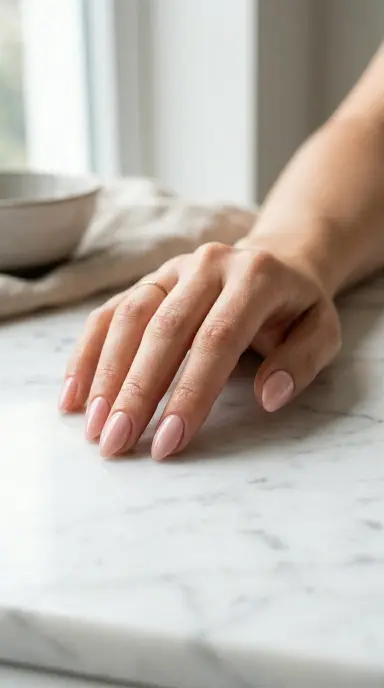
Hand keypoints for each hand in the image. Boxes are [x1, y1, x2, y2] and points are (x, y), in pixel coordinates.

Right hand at [59, 241, 340, 459]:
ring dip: (106, 375)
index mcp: (254, 277)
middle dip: (136, 391)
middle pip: (163, 330)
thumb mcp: (322, 330)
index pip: (215, 339)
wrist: (274, 260)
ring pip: (128, 318)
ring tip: (93, 426)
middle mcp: (207, 266)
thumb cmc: (295, 307)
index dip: (190, 392)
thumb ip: (302, 362)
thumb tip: (269, 396)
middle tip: (116, 442)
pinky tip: (74, 394)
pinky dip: (88, 354)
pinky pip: (109, 313)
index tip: (168, 441)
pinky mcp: (147, 281)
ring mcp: (172, 270)